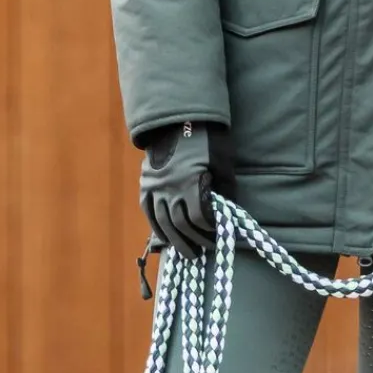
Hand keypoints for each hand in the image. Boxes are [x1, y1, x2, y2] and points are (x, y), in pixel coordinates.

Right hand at [139, 121, 216, 257]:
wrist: (179, 119)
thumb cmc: (208, 140)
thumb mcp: (223, 164)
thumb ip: (224, 190)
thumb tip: (226, 214)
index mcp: (191, 183)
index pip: (199, 218)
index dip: (209, 231)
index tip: (217, 237)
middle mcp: (169, 188)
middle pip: (180, 225)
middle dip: (193, 242)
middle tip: (202, 252)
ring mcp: (154, 187)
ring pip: (162, 222)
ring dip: (175, 241)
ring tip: (187, 253)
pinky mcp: (146, 184)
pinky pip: (148, 212)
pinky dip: (157, 228)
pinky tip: (166, 238)